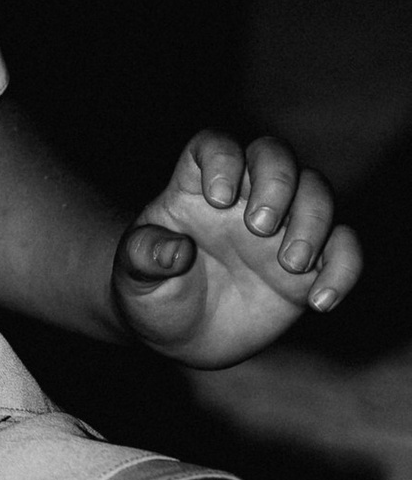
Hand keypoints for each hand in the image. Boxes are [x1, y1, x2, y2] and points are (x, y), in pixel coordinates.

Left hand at [111, 130, 361, 367]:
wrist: (184, 334)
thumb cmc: (154, 292)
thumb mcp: (134, 277)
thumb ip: (144, 257)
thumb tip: (175, 250)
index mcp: (197, 186)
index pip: (215, 145)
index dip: (222, 158)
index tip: (218, 198)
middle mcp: (246, 196)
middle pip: (275, 154)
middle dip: (278, 181)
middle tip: (260, 228)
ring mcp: (283, 226)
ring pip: (318, 190)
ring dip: (314, 221)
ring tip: (290, 265)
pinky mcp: (313, 263)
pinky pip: (345, 248)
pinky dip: (345, 268)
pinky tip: (319, 302)